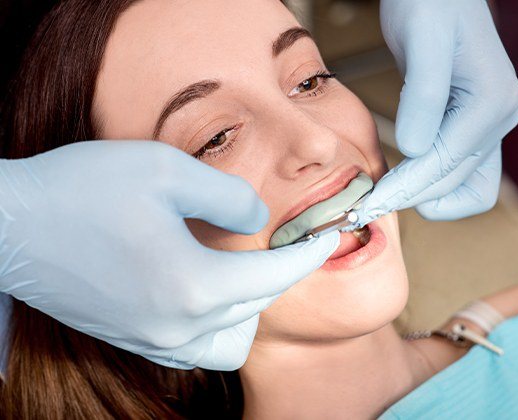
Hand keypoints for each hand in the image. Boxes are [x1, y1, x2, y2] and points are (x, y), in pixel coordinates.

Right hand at [0, 141, 338, 369]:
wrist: (12, 225)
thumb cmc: (83, 190)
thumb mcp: (167, 171)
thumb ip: (229, 197)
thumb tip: (258, 222)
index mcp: (192, 286)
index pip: (274, 277)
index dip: (308, 256)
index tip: (329, 238)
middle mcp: (177, 326)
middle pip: (255, 306)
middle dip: (280, 274)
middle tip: (287, 242)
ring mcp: (152, 340)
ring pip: (231, 338)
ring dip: (249, 305)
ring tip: (244, 267)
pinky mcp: (132, 339)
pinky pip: (195, 346)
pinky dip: (215, 320)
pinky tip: (205, 287)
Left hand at [358, 0, 517, 222]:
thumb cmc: (430, 4)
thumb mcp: (422, 39)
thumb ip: (424, 94)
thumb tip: (414, 148)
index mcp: (491, 101)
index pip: (444, 163)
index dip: (405, 188)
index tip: (370, 204)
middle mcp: (498, 118)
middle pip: (454, 181)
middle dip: (411, 197)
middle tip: (367, 207)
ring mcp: (488, 125)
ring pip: (465, 187)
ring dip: (427, 199)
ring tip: (386, 197)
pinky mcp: (471, 127)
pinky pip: (460, 173)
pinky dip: (432, 185)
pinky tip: (403, 180)